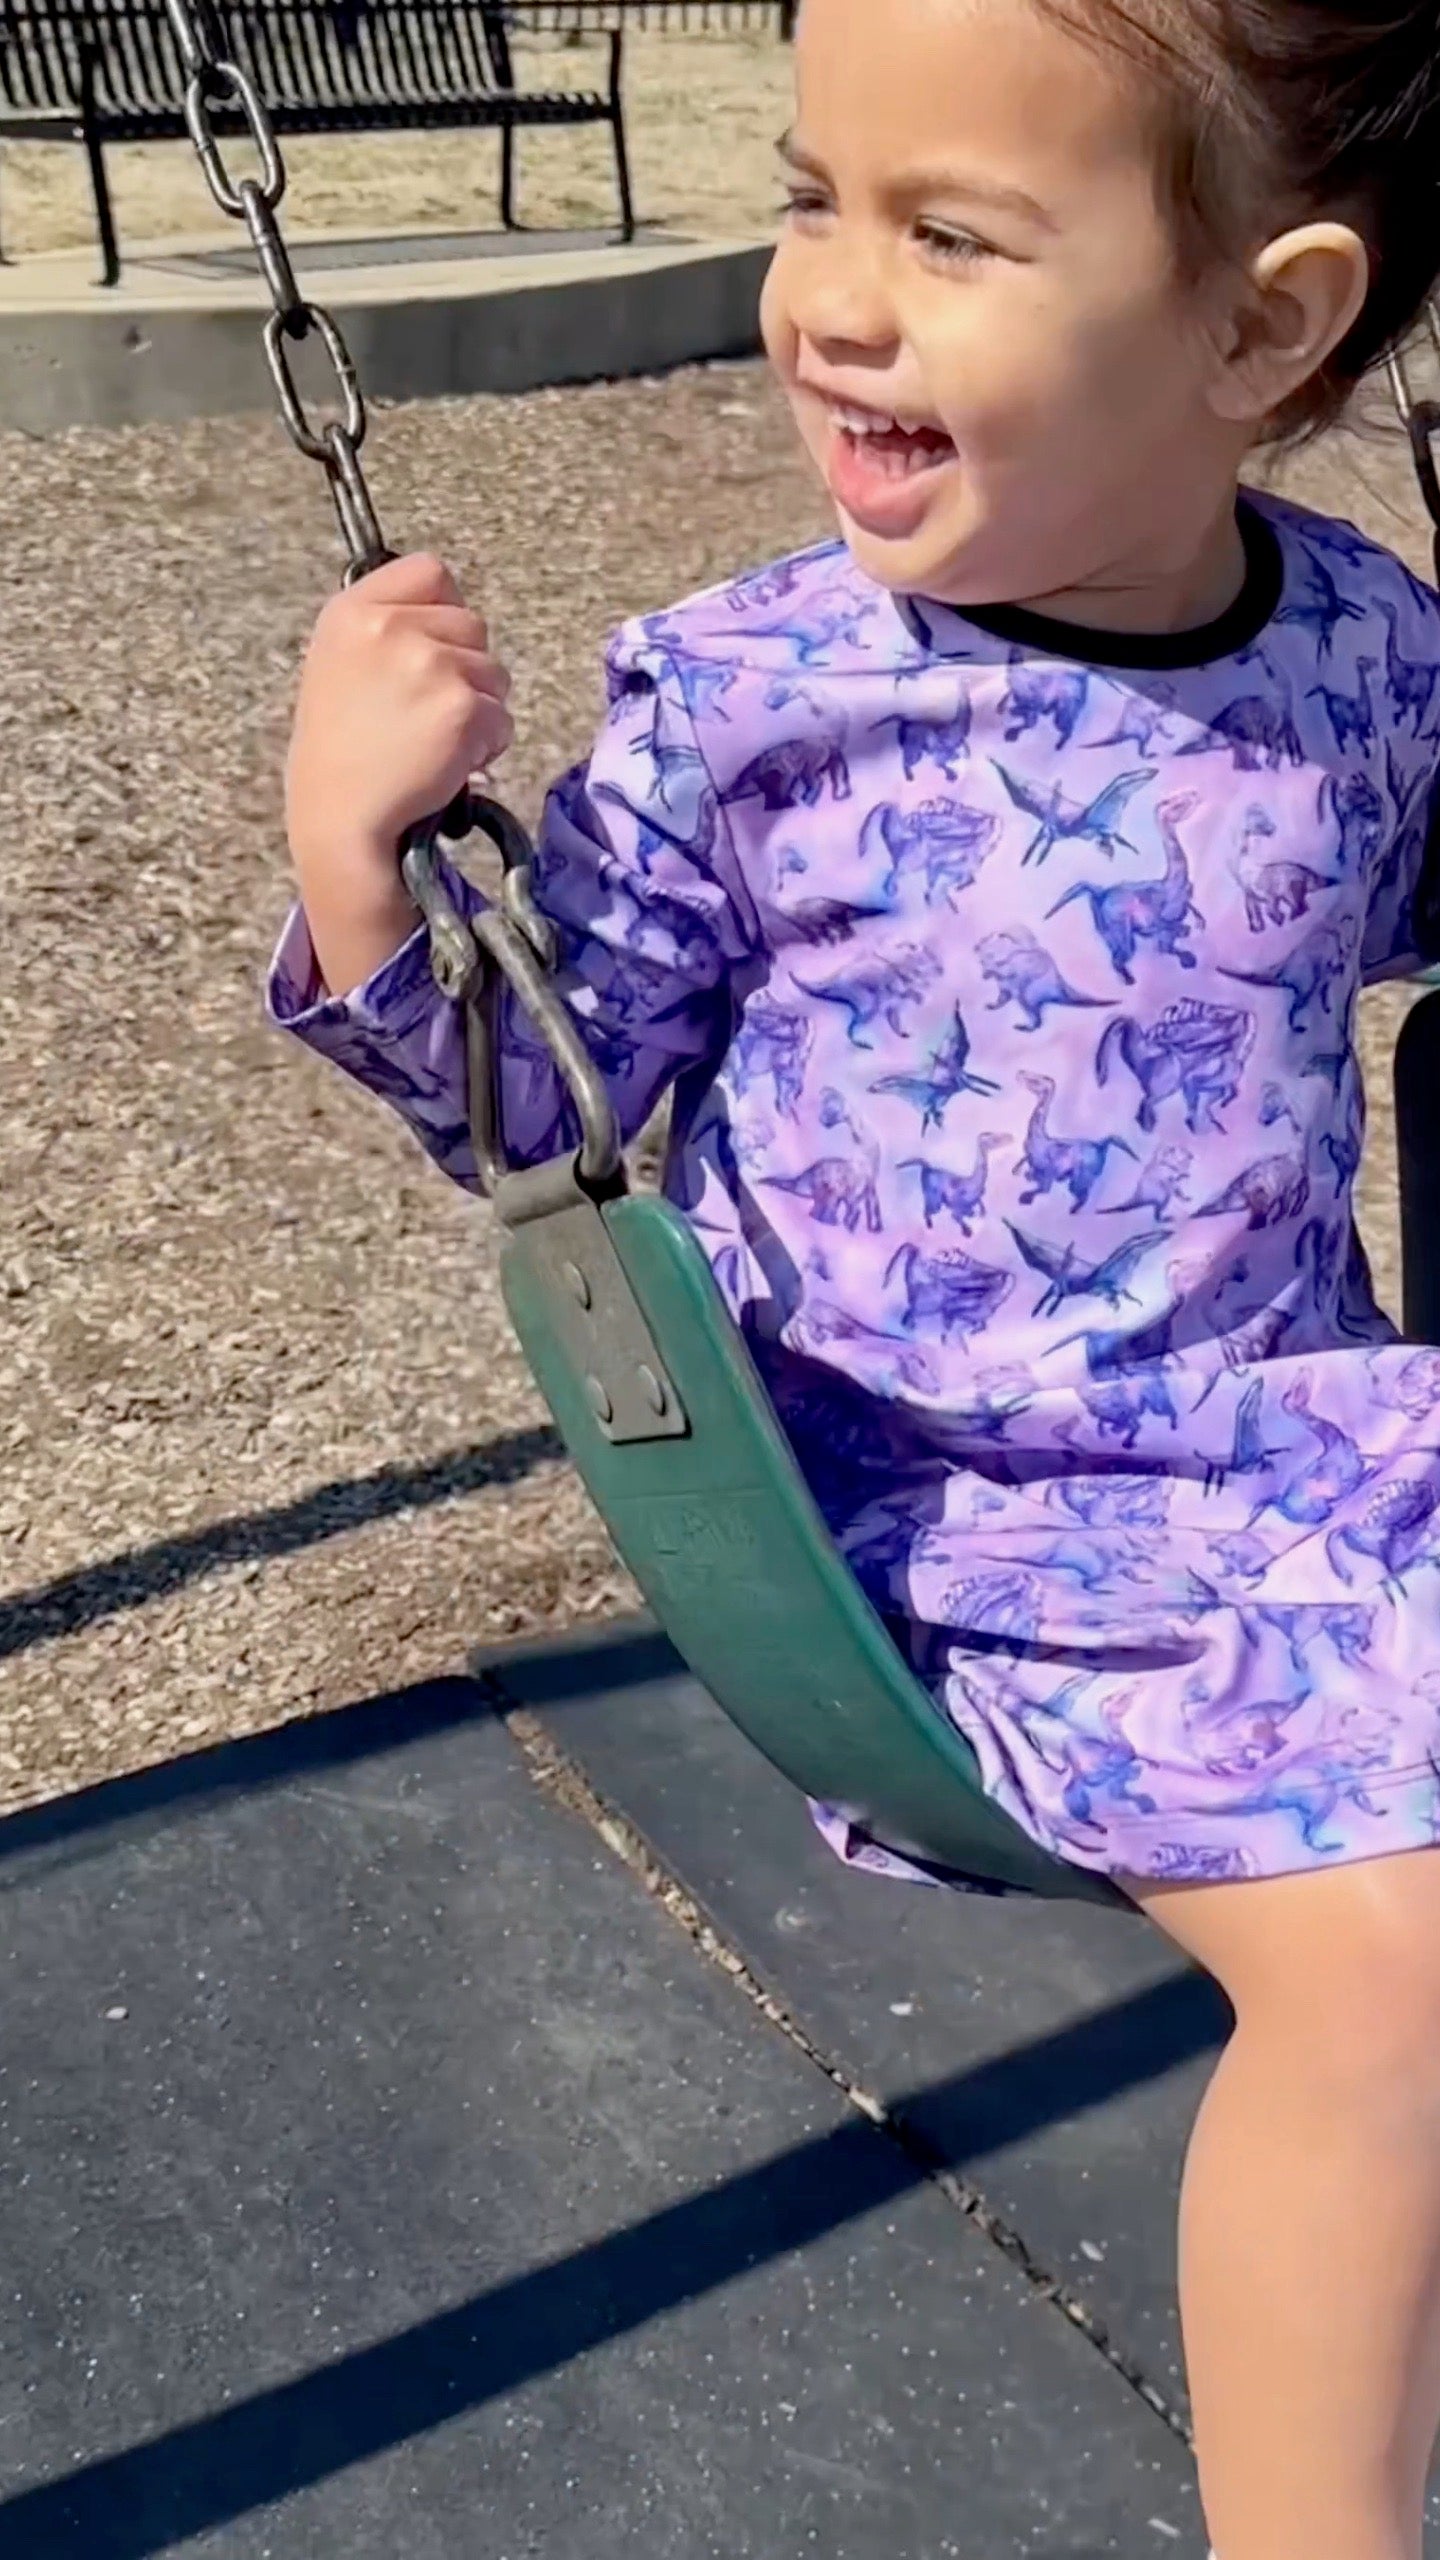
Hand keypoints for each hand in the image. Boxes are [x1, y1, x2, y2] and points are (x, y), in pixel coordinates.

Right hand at [285, 552, 513, 994]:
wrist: (341, 820)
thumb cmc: (340, 755)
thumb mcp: (339, 667)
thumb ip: (386, 632)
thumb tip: (444, 619)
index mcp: (352, 610)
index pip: (431, 572)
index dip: (443, 611)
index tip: (430, 650)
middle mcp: (390, 626)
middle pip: (472, 624)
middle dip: (465, 668)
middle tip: (427, 715)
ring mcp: (429, 664)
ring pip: (495, 673)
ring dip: (479, 709)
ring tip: (434, 743)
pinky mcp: (462, 707)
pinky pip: (503, 719)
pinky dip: (486, 746)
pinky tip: (447, 765)